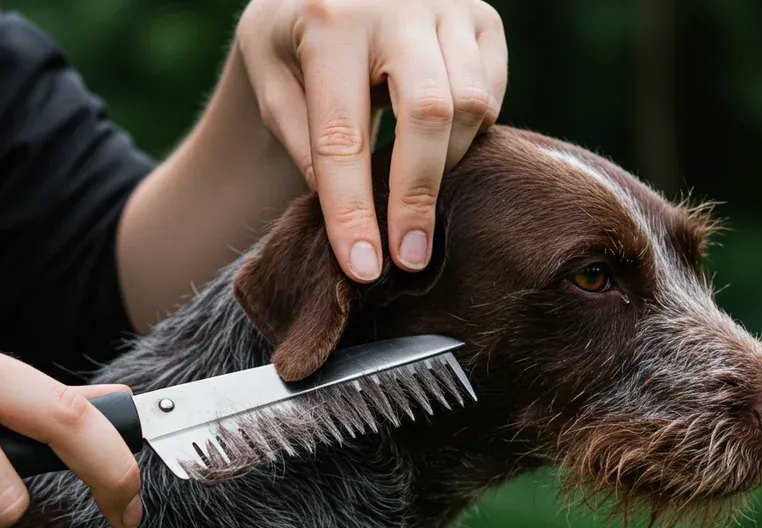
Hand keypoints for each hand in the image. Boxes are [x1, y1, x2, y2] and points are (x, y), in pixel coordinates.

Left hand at [236, 0, 507, 281]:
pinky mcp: (484, 18)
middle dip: (417, 197)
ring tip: (413, 194)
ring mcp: (449, 6)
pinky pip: (491, 95)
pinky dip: (468, 133)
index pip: (341, 134)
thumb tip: (349, 212)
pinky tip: (437, 147)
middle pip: (428, 115)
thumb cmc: (294, 38)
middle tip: (408, 259)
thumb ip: (301, 140)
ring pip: (471, 106)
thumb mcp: (270, 77)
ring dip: (444, 165)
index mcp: (330, 21)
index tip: (363, 266)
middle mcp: (397, 2)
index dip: (351, 208)